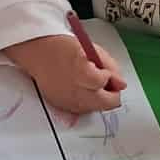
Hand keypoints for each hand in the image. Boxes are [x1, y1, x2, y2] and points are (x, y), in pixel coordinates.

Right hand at [6, 34, 121, 115]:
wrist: (38, 52)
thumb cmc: (65, 48)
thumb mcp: (93, 50)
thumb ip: (111, 67)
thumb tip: (121, 84)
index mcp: (81, 71)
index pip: (104, 83)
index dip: (109, 77)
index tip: (105, 72)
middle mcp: (73, 89)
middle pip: (104, 103)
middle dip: (111, 95)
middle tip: (109, 86)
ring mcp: (66, 100)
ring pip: (94, 109)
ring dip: (98, 100)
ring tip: (90, 86)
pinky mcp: (60, 106)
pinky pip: (81, 111)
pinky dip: (85, 103)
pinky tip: (80, 91)